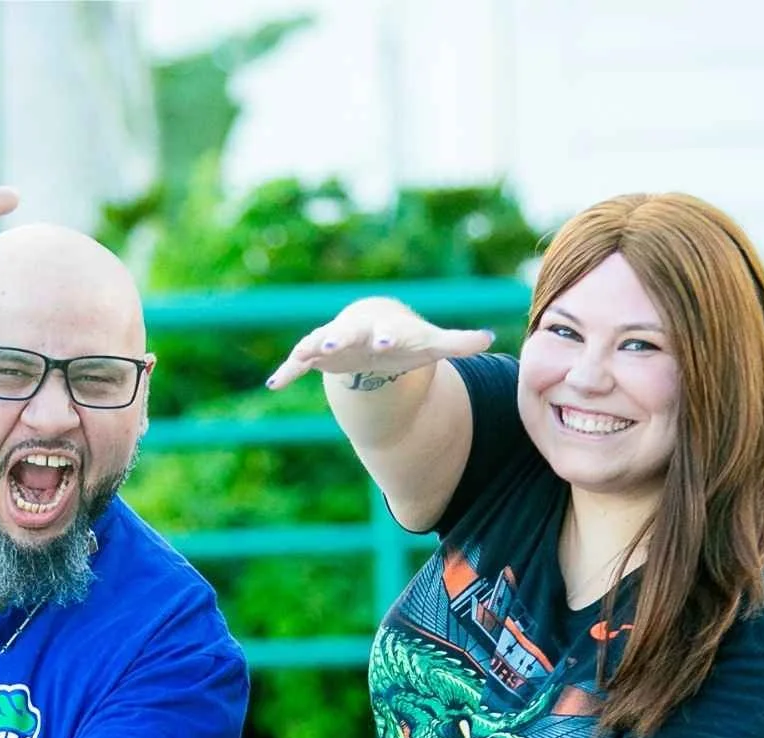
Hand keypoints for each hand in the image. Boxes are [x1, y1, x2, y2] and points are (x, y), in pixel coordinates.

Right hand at [262, 297, 494, 390]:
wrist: (374, 329)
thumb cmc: (406, 341)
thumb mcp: (429, 345)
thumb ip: (456, 342)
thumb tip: (489, 339)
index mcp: (385, 329)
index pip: (387, 331)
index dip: (387, 336)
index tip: (387, 340)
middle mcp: (356, 332)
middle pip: (346, 333)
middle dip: (340, 338)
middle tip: (333, 345)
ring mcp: (333, 343)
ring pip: (318, 342)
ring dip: (311, 348)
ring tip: (304, 354)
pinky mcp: (316, 357)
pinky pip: (297, 363)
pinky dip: (286, 371)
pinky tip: (273, 384)